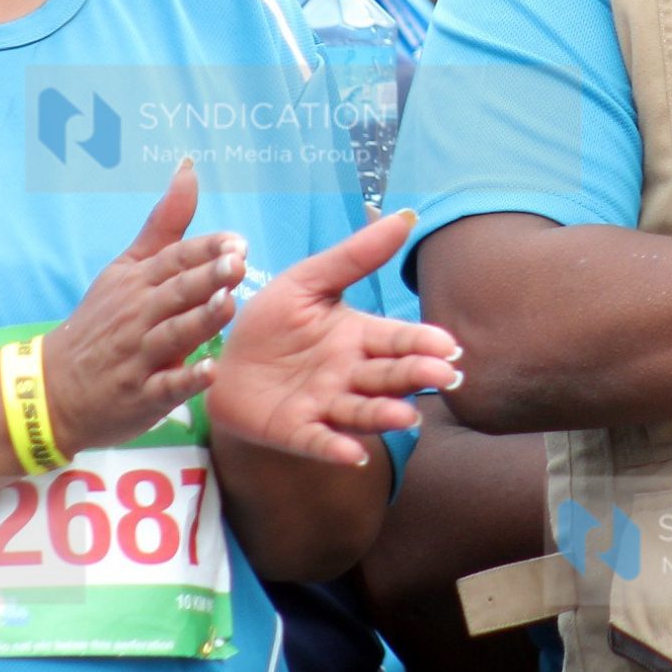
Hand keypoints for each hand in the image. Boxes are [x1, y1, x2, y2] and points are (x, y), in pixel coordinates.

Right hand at [42, 159, 246, 457]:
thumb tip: (188, 168)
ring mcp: (137, 355)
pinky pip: (165, 387)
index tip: (238, 242)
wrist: (53, 387)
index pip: (174, 259)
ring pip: (172, 334)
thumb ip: (165, 224)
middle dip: (207, 277)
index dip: (206, 250)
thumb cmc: (102, 321)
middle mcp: (138, 314)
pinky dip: (186, 379)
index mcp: (138, 282)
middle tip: (238, 263)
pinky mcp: (140, 395)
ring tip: (229, 305)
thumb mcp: (126, 268)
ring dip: (200, 320)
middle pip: (175, 292)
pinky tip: (210, 371)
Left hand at [210, 208, 466, 466]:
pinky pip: (318, 440)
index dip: (422, 344)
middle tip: (444, 378)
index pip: (397, 339)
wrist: (223, 361)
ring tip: (405, 417)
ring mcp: (325, 405)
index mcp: (358, 337)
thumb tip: (405, 217)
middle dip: (415, 377)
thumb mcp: (309, 281)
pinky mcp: (296, 430)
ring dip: (383, 415)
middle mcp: (350, 375)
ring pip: (361, 411)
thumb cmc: (273, 321)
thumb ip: (355, 256)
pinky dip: (335, 447)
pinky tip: (352, 454)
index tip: (449, 347)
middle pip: (388, 376)